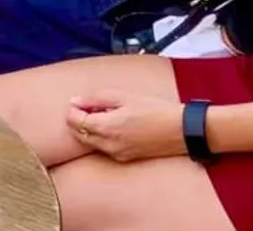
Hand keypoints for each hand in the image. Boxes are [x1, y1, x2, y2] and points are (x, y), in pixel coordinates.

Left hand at [65, 92, 185, 161]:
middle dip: (75, 120)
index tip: (74, 101)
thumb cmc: (156, 110)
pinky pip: (103, 148)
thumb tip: (76, 101)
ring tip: (98, 113)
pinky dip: (99, 137)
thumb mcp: (124, 96)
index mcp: (106, 128)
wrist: (182, 130)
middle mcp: (109, 145)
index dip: (71, 111)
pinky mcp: (125, 158)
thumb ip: (96, 98)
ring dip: (87, 129)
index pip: (75, 122)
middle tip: (82, 106)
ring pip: (90, 143)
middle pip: (79, 135)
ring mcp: (117, 154)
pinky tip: (110, 125)